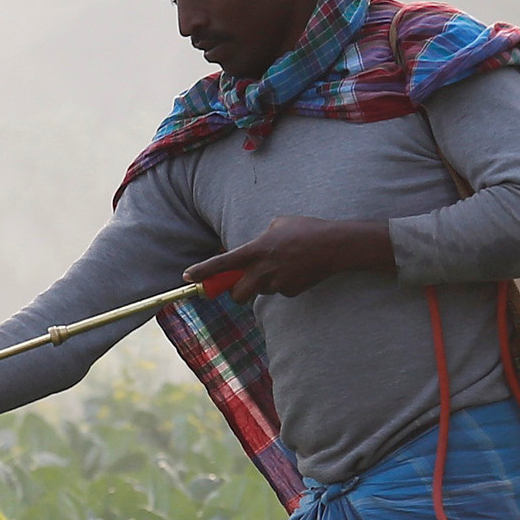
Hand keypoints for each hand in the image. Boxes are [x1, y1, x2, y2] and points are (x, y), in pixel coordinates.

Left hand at [184, 215, 395, 300]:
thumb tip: (253, 248)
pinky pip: (280, 291)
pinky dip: (284, 284)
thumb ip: (260, 238)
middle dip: (237, 292)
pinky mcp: (290, 292)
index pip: (222, 264)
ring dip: (265, 283)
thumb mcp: (277, 224)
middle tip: (242, 284)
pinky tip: (298, 270)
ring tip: (284, 265)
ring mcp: (276, 284)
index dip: (202, 272)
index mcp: (255, 250)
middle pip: (238, 295)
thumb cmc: (305, 229)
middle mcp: (262, 270)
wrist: (333, 245)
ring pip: (261, 291)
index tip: (187, 277)